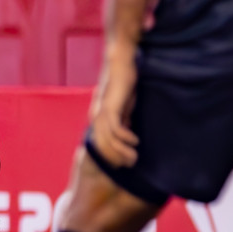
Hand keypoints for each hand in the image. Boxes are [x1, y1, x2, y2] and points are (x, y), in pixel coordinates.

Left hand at [88, 48, 139, 166]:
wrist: (120, 66)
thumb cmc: (123, 85)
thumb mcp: (122, 106)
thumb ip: (122, 118)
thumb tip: (126, 130)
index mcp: (98, 119)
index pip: (101, 144)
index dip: (110, 156)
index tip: (123, 164)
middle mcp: (97, 118)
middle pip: (103, 146)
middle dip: (116, 158)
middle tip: (131, 164)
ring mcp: (102, 114)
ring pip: (109, 141)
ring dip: (122, 151)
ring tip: (134, 157)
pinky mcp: (111, 109)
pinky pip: (116, 130)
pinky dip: (126, 138)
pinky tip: (135, 140)